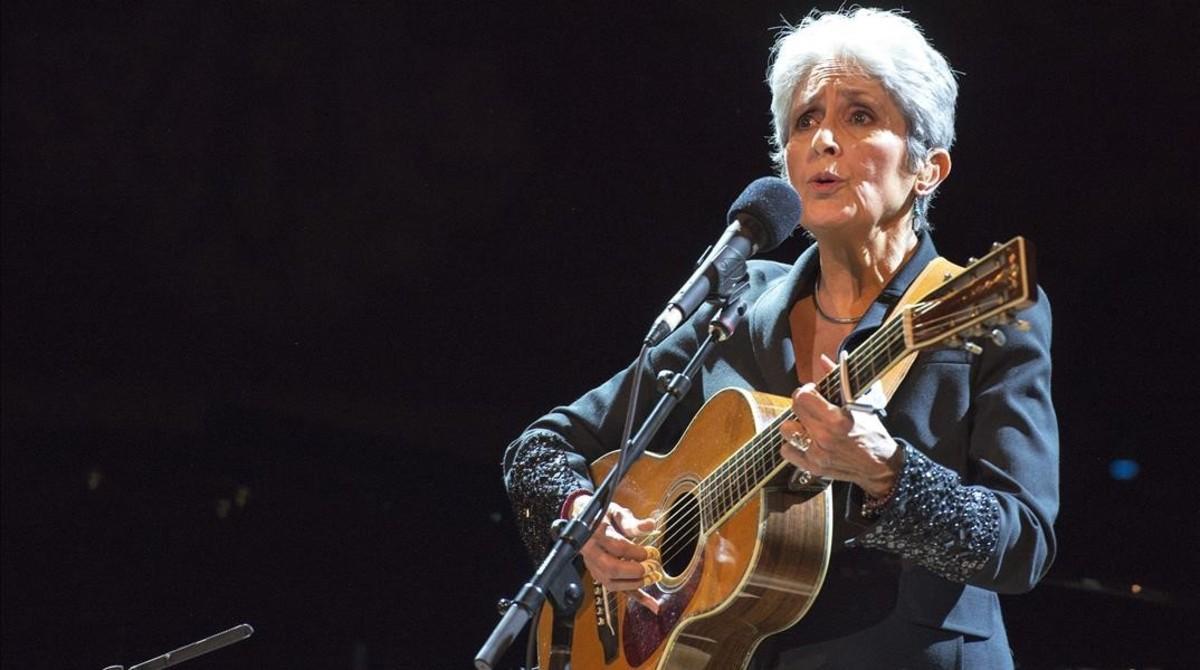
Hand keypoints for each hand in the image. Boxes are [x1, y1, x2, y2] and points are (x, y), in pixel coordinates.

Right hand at [567, 494, 661, 612]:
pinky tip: (651, 602)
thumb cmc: (603, 517)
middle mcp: (591, 551)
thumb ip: (632, 522)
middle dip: (634, 571)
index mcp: (596, 533)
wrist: (584, 523)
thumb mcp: (616, 513)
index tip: (651, 552)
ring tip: (652, 579)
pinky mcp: (598, 575)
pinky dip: (635, 596)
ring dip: (634, 584)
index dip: (636, 552)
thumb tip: (650, 525)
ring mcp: (592, 565)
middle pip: (611, 568)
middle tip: (651, 567)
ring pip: (610, 582)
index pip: (617, 547)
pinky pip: (616, 588)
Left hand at [779, 356, 900, 496]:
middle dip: (802, 404)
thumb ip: (840, 380)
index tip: (814, 391)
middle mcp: (824, 438)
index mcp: (837, 420)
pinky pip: (787, 451)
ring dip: (795, 424)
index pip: (803, 397)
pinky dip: (793, 444)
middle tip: (813, 407)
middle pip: (794, 410)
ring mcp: (816, 455)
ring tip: (809, 424)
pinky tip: (806, 440)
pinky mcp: (812, 468)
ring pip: (786, 430)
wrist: (880, 466)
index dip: (807, 390)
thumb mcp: (860, 404)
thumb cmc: (872, 433)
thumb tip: (823, 360)